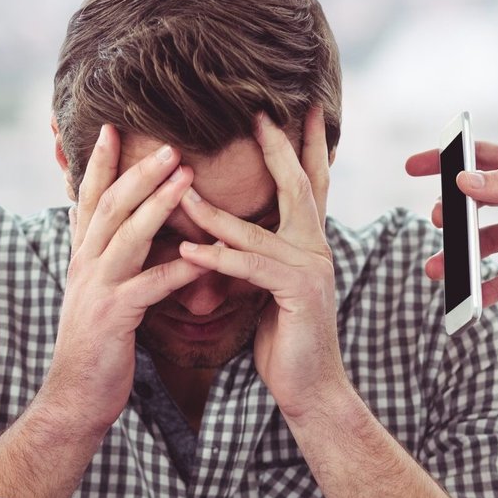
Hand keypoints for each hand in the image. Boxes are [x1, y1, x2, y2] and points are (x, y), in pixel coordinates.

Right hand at [37, 125, 205, 432]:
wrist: (74, 397)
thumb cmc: (96, 347)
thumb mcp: (96, 294)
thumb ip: (105, 260)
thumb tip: (111, 228)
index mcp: (82, 258)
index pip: (90, 200)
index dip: (100, 163)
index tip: (113, 128)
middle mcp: (84, 266)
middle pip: (110, 206)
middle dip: (138, 171)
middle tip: (169, 142)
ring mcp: (96, 290)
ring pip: (127, 236)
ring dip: (157, 204)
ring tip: (187, 177)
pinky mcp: (113, 318)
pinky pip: (150, 286)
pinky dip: (179, 269)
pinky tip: (205, 257)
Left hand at [178, 109, 346, 419]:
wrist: (310, 388)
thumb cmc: (285, 340)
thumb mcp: (267, 288)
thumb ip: (256, 256)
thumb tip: (226, 232)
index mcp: (309, 244)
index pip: (308, 184)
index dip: (303, 146)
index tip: (296, 109)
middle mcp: (316, 249)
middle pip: (298, 186)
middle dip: (278, 148)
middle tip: (258, 113)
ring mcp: (311, 269)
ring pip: (257, 229)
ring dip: (214, 211)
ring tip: (180, 190)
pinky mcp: (297, 294)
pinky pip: (250, 267)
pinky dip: (218, 258)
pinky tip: (188, 251)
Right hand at [404, 143, 497, 304]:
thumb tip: (462, 184)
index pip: (477, 160)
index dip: (444, 162)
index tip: (413, 167)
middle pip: (477, 206)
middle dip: (452, 216)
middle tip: (438, 222)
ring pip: (488, 245)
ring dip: (463, 257)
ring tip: (438, 269)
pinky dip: (491, 289)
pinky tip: (471, 299)